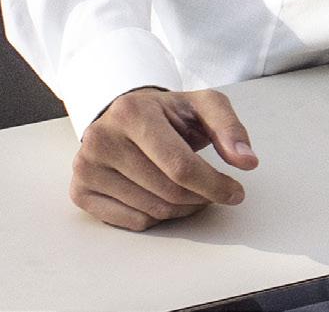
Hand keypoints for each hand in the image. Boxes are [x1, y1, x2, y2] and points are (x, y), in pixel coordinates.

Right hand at [70, 87, 256, 230]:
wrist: (123, 116)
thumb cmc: (166, 113)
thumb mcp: (202, 106)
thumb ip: (229, 128)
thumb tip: (247, 161)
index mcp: (132, 113)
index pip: (180, 166)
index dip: (214, 185)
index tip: (236, 193)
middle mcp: (102, 139)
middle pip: (168, 192)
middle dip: (201, 197)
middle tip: (214, 191)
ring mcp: (86, 167)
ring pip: (152, 210)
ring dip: (183, 209)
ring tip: (190, 190)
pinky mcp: (80, 191)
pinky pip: (132, 222)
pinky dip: (158, 217)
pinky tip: (163, 196)